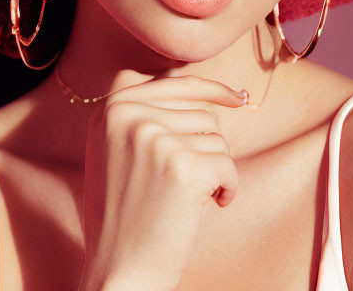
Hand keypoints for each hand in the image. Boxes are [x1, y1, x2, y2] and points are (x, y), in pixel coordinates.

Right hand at [77, 74, 247, 290]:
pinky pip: (228, 165)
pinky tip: (206, 207)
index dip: (213, 89)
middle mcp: (129, 115)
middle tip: (183, 183)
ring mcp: (154, 138)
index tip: (240, 97)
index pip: (176, 83)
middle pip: (202, 112)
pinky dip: (227, 189)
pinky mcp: (181, 166)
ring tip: (186, 197)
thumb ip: (147, 113)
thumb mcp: (118, 149)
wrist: (119, 270)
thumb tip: (212, 91)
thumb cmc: (126, 214)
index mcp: (112, 108)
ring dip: (214, 169)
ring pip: (217, 138)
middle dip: (206, 149)